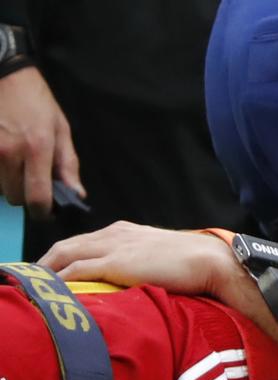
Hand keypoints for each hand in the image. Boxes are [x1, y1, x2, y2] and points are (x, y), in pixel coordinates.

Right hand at [0, 66, 84, 217]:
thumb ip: (68, 164)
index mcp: (37, 149)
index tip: (47, 211)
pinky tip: (5, 159)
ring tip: (18, 165)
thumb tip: (76, 194)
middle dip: (27, 196)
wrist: (4, 73)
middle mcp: (9, 152)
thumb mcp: (60, 129)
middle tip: (33, 182)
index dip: (43, 212)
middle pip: (16, 197)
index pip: (37, 198)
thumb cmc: (36, 101)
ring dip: (10, 184)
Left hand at [38, 221, 235, 294]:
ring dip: (46, 271)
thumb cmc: (197, 264)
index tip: (56, 272)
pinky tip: (53, 293)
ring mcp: (114, 247)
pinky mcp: (116, 263)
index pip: (85, 241)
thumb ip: (148, 264)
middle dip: (47, 262)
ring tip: (37, 289)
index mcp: (126, 231)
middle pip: (66, 245)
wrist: (211, 261)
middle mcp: (114, 234)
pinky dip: (59, 281)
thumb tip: (147, 282)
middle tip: (36, 282)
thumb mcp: (164, 258)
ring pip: (64, 255)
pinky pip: (75, 271)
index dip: (66, 256)